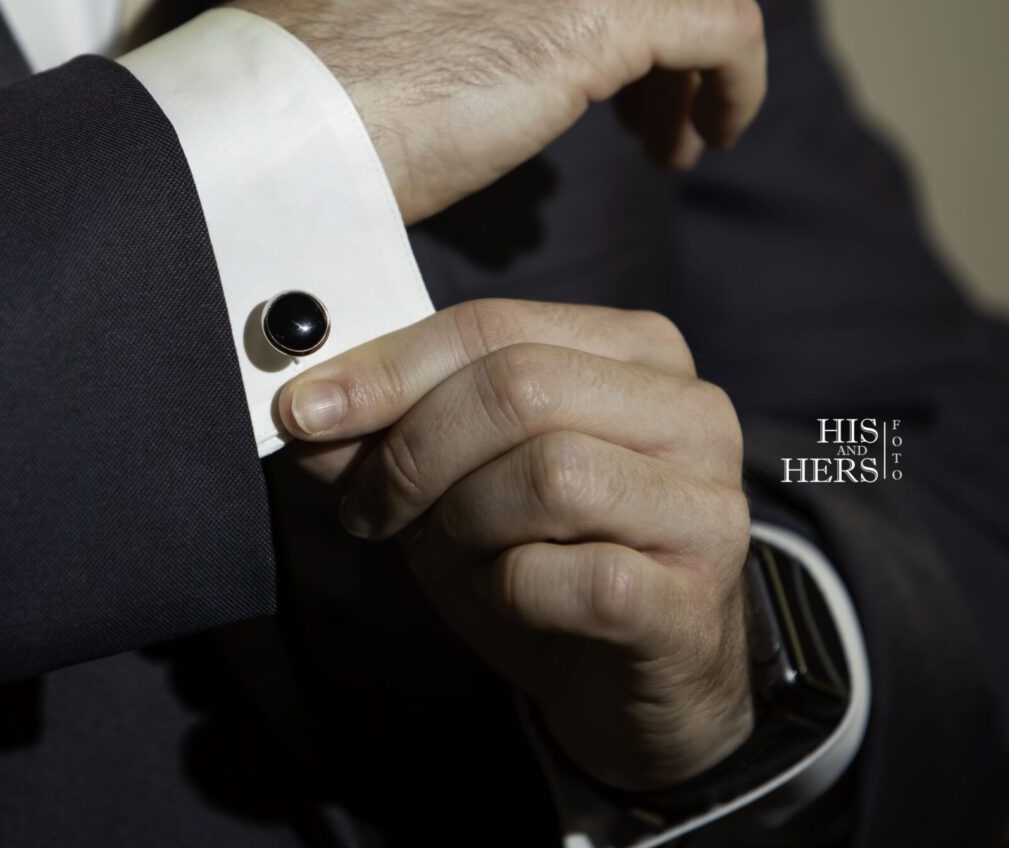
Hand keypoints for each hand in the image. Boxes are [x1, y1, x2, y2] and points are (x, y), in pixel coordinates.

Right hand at [232, 0, 766, 224]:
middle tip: (632, 119)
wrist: (269, 137)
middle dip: (645, 31)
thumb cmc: (297, 108)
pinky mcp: (595, 4)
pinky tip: (707, 138)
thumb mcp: (369, 4)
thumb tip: (513, 44)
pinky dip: (735, 82)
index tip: (584, 72)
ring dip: (683, 63)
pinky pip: (723, 26)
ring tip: (661, 139)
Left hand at [274, 299, 754, 789]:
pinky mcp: (691, 600)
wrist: (638, 683)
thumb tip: (307, 409)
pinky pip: (570, 576)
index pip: (493, 326)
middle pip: (520, 387)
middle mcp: (689, 412)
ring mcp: (705, 506)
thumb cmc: (547, 559)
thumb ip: (388, 437)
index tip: (304, 410)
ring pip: (550, 475)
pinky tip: (506, 600)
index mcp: (635, 352)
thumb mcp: (455, 483)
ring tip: (448, 556)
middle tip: (368, 508)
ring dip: (462, 524)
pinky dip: (509, 590)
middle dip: (415, 450)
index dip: (386, 368)